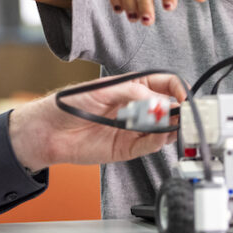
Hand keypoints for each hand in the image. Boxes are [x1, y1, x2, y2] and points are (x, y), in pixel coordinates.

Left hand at [9, 73, 185, 170]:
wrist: (48, 130)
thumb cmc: (69, 103)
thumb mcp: (101, 90)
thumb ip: (130, 92)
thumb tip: (158, 100)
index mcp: (130, 87)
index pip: (163, 84)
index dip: (177, 88)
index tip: (184, 97)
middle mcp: (135, 107)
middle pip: (167, 107)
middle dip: (179, 110)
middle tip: (183, 115)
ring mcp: (132, 128)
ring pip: (163, 128)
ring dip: (172, 127)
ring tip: (175, 125)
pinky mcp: (127, 148)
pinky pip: (149, 146)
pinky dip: (158, 141)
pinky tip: (159, 136)